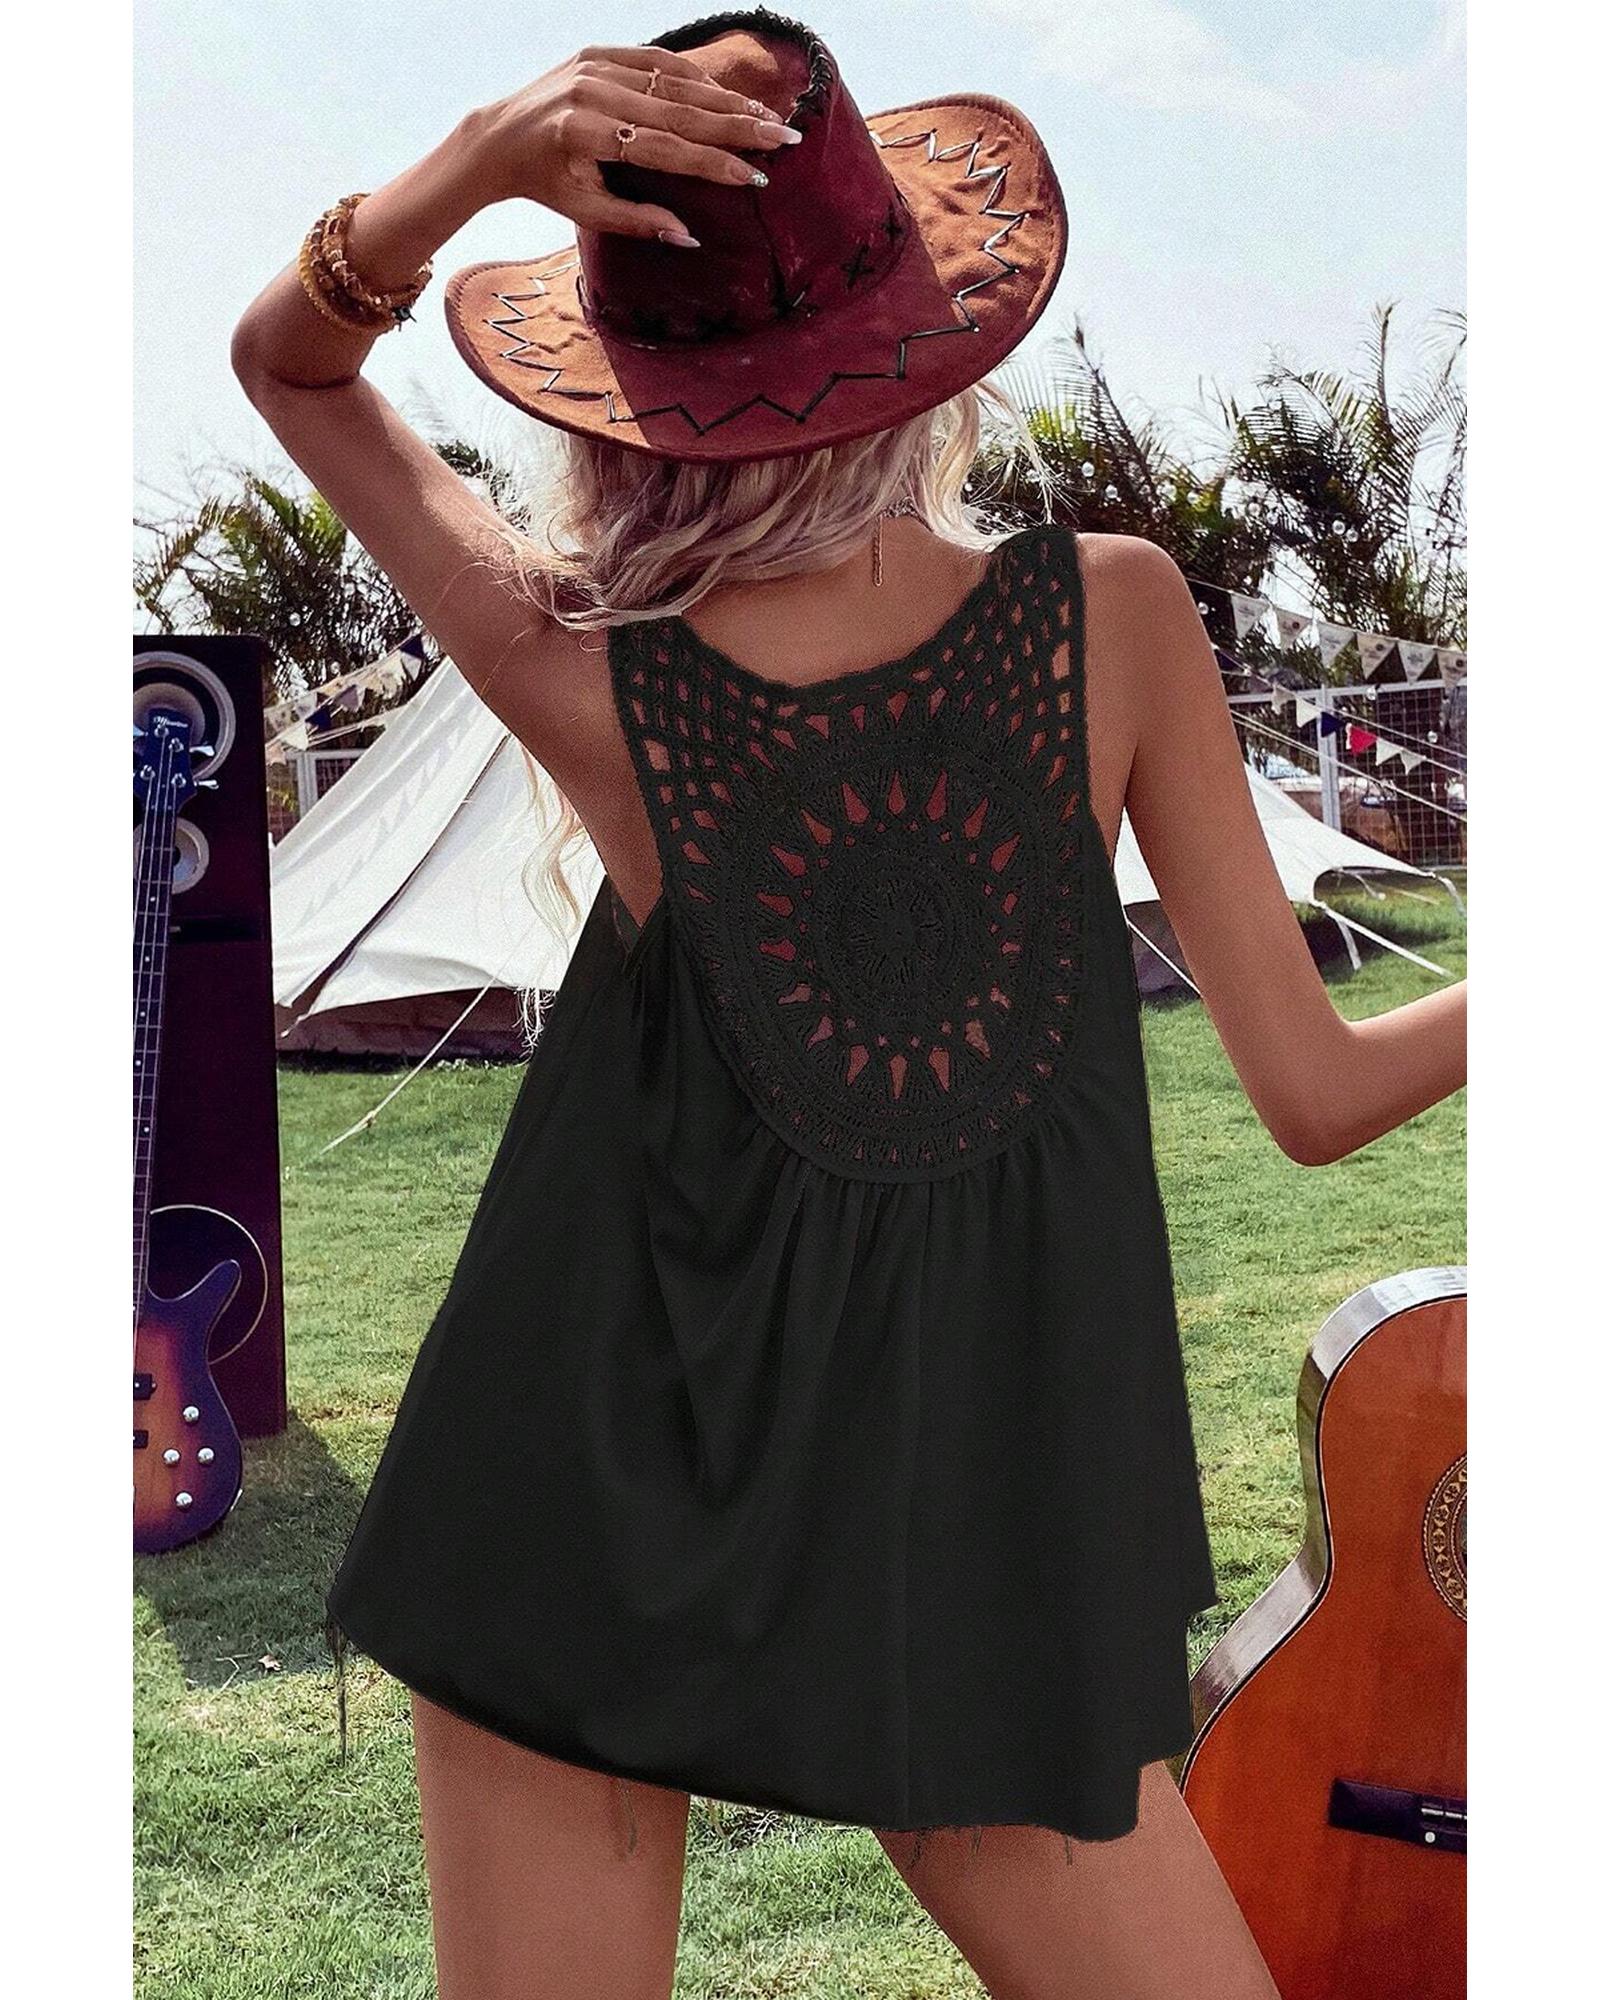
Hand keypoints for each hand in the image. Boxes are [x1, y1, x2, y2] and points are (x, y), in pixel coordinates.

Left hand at [464, 44, 803, 246]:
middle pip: (680, 109)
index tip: (755, 176)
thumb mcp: (585, 211)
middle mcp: (592, 91)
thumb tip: (690, 238)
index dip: (714, 164)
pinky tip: (727, 95)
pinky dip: (694, 77)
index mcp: (586, 134)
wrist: (498, 136)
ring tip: (767, 116)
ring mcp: (595, 64)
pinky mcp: (598, 50)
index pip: (666, 149)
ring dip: (726, 100)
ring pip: (675, 81)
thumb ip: (638, 223)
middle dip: (738, 126)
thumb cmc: (545, 183)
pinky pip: (657, 60)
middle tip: (784, 136)